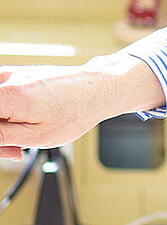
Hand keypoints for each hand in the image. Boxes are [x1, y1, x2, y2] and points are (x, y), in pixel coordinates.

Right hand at [0, 54, 165, 158]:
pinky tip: (24, 126)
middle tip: (13, 150)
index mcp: (8, 94)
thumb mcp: (34, 136)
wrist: (99, 89)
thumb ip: (0, 137)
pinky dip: (7, 116)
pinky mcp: (17, 76)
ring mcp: (11, 74)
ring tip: (21, 141)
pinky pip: (0, 99)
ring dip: (2, 128)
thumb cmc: (76, 110)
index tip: (6, 146)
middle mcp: (6, 78)